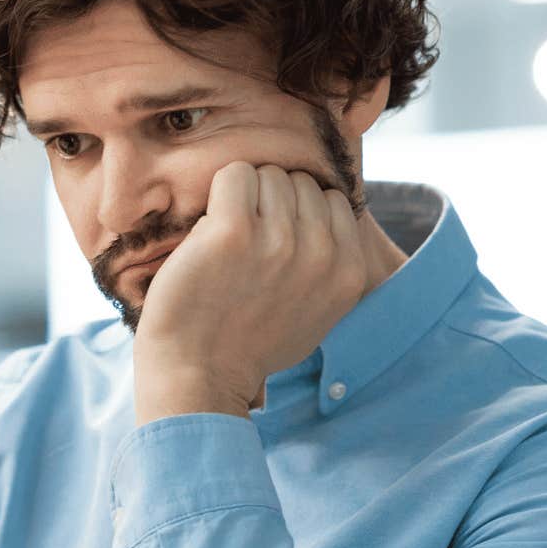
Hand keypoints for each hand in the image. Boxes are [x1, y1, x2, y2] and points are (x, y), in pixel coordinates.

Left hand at [133, 161, 367, 423]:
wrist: (198, 373)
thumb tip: (330, 208)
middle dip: (270, 202)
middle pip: (299, 181)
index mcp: (347, 270)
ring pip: (267, 174)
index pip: (332, 198)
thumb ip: (331, 263)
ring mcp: (278, 240)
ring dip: (242, 198)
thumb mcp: (317, 312)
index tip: (273, 240)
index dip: (298, 212)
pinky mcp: (233, 231)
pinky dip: (218, 193)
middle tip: (246, 243)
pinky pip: (234, 175)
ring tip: (227, 242)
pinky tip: (209, 230)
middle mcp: (320, 252)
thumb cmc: (248, 343)